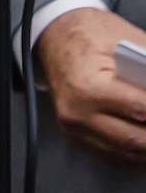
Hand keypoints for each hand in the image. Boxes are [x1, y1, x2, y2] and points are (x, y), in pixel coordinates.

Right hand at [35, 6, 145, 167]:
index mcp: (87, 87)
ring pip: (128, 155)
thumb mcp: (129, 38)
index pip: (141, 110)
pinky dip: (141, 158)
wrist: (55, 35)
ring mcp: (75, 130)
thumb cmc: (92, 34)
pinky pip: (116, 158)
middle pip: (136, 141)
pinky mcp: (77, 138)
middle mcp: (77, 114)